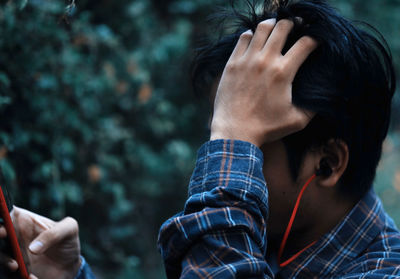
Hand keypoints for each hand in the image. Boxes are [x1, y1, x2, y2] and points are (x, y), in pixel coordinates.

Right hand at [0, 206, 80, 278]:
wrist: (70, 266)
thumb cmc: (68, 242)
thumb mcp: (69, 229)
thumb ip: (54, 233)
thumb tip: (33, 248)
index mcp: (24, 221)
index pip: (7, 215)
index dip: (2, 219)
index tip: (4, 230)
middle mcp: (14, 236)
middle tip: (4, 240)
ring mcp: (12, 253)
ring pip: (0, 254)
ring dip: (3, 259)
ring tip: (16, 266)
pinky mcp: (14, 269)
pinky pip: (8, 272)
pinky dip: (17, 275)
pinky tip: (31, 277)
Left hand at [210, 18, 317, 146]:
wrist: (235, 132)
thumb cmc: (266, 128)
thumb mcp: (297, 120)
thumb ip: (314, 107)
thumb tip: (324, 97)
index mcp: (284, 72)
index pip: (305, 43)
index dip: (315, 39)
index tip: (315, 42)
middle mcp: (265, 61)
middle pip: (283, 27)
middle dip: (293, 25)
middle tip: (294, 29)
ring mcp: (247, 60)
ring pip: (261, 28)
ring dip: (272, 25)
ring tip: (275, 29)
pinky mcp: (232, 64)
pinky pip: (243, 38)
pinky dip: (251, 35)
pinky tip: (255, 40)